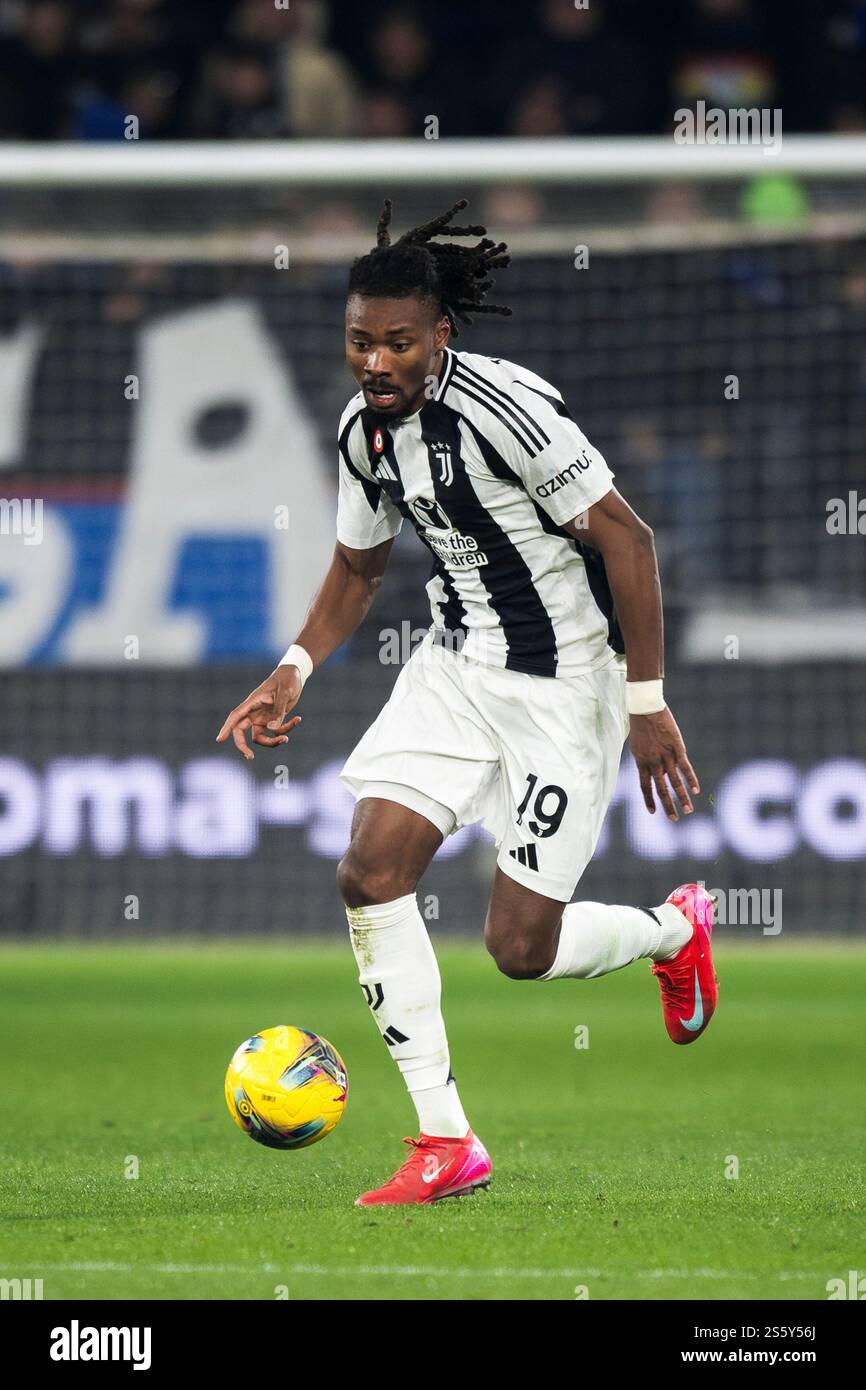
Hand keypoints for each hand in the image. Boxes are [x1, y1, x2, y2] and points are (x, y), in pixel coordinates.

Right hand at [215, 666, 302, 761]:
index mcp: (252, 702)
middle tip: (250, 757)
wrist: (295, 675)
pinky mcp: (273, 720)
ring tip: (286, 739)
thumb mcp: (284, 693)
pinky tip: (297, 719)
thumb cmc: (287, 679)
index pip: (235, 717)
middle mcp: (254, 712)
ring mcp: (262, 717)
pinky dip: (286, 730)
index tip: (220, 739)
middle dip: (244, 746)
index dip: (226, 728)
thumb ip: (279, 711)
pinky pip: (276, 732)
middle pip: (241, 732)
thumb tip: (272, 730)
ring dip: (272, 742)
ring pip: (260, 737)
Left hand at [628, 706, 698, 820]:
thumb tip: (653, 769)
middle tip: (674, 819)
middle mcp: (653, 762)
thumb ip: (644, 758)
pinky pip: (685, 768)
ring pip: (674, 782)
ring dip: (682, 797)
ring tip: (688, 810)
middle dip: (668, 805)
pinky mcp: (677, 748)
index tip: (653, 812)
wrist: (645, 707)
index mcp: (640, 761)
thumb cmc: (639, 723)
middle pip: (660, 789)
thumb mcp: (637, 743)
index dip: (648, 799)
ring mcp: (665, 756)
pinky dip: (691, 780)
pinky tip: (696, 791)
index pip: (644, 786)